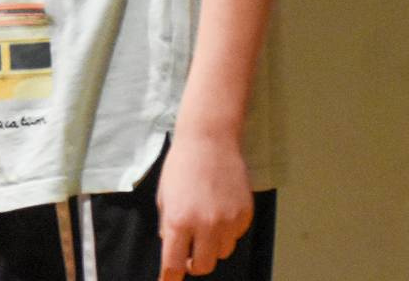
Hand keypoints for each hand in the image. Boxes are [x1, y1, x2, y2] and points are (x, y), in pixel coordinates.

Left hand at [156, 130, 252, 278]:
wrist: (209, 141)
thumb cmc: (181, 167)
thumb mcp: (164, 196)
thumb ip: (167, 225)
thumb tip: (172, 247)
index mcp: (178, 221)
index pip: (174, 263)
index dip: (170, 277)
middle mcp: (204, 225)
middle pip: (203, 266)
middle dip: (194, 264)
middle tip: (189, 254)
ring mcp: (227, 221)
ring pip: (222, 253)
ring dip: (212, 247)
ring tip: (205, 223)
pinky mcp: (244, 215)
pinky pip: (235, 237)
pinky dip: (227, 232)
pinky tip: (220, 210)